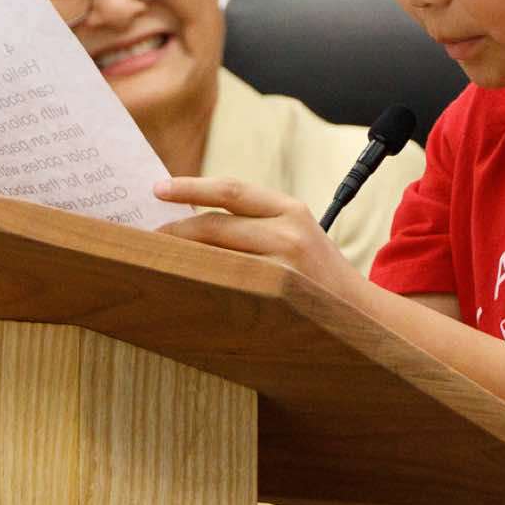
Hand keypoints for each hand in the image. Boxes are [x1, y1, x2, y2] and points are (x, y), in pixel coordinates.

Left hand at [153, 176, 365, 301]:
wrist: (361, 316)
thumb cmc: (318, 279)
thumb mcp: (298, 236)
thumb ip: (258, 225)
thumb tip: (195, 224)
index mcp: (291, 209)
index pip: (231, 190)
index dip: (190, 187)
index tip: (156, 190)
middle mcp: (289, 230)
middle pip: (215, 225)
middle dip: (175, 232)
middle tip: (144, 239)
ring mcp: (284, 265)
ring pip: (216, 256)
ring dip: (181, 260)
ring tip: (153, 263)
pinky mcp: (279, 294)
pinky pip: (227, 286)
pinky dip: (201, 285)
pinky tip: (181, 290)